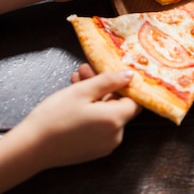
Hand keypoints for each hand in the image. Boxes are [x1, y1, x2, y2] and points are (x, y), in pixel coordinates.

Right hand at [0, 68, 140, 191]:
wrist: (30, 148)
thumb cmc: (54, 118)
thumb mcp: (82, 91)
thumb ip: (109, 81)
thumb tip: (130, 76)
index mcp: (116, 120)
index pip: (134, 100)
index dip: (124, 86)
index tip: (112, 74)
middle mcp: (115, 135)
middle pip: (117, 105)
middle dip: (103, 87)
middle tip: (85, 71)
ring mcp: (105, 145)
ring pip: (106, 114)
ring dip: (94, 97)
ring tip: (76, 81)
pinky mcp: (94, 150)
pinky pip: (99, 127)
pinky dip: (91, 112)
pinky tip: (75, 99)